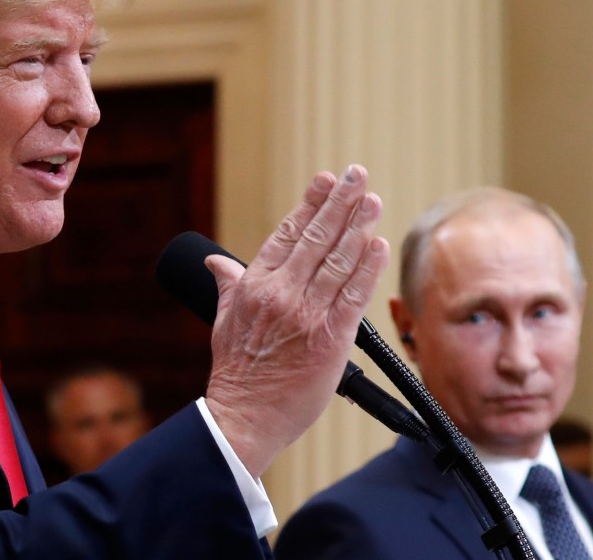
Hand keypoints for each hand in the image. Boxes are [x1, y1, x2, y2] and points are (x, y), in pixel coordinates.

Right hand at [204, 166, 389, 477]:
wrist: (246, 417)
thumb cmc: (236, 372)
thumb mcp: (222, 320)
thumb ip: (226, 285)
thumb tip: (214, 262)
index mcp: (254, 285)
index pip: (286, 233)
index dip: (309, 203)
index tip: (326, 180)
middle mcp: (281, 293)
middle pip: (316, 238)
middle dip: (339, 202)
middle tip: (357, 175)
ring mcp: (307, 314)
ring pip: (338, 260)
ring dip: (358, 227)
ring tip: (372, 200)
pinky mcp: (331, 338)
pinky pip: (354, 295)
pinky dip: (367, 267)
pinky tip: (378, 244)